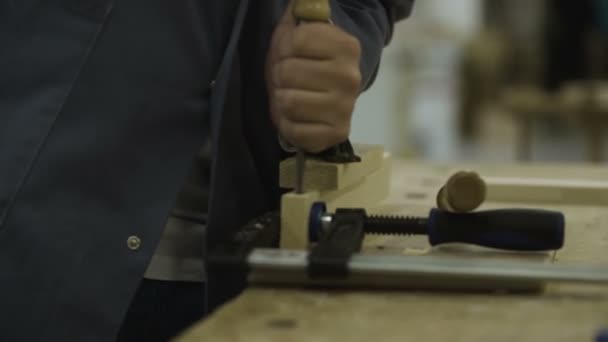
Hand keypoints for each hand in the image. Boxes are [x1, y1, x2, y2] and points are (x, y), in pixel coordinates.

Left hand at [266, 0, 361, 152]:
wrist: (329, 95)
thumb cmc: (307, 60)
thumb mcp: (299, 30)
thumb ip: (301, 11)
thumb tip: (301, 3)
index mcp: (347, 46)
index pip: (295, 41)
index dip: (283, 48)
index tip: (290, 54)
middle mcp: (351, 77)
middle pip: (287, 73)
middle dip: (279, 76)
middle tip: (288, 80)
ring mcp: (346, 108)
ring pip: (288, 102)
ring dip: (281, 101)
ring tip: (292, 96)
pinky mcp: (337, 134)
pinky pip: (294, 131)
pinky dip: (287, 125)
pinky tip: (297, 118)